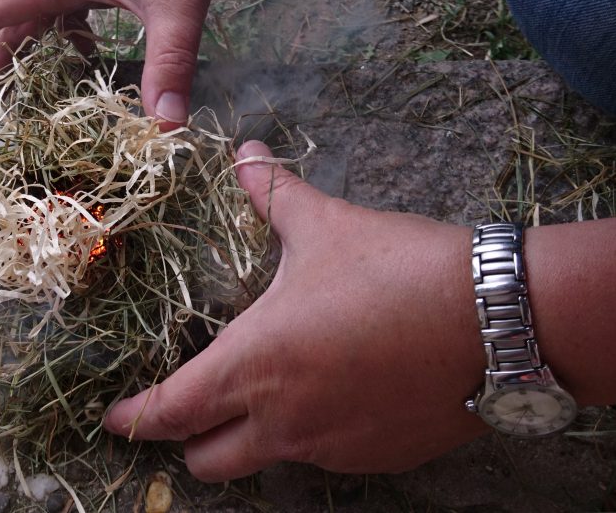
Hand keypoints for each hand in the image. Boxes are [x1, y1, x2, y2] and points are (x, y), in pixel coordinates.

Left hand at [103, 140, 488, 480]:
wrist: (501, 321)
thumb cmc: (401, 270)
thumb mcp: (328, 225)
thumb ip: (275, 195)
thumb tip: (247, 155)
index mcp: (254, 365)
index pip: (171, 412)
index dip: (135, 418)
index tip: (113, 418)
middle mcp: (284, 421)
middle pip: (208, 460)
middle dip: (189, 440)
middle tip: (191, 406)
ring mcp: (333, 449)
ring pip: (268, 459)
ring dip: (256, 433)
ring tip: (277, 385)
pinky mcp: (380, 457)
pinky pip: (327, 455)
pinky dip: (316, 432)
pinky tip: (341, 387)